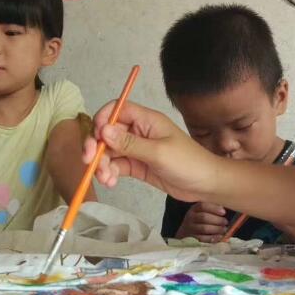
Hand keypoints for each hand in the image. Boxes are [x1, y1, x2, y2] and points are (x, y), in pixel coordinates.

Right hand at [82, 101, 221, 201]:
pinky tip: (111, 182)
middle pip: (108, 132)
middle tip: (89, 161)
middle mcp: (139, 132)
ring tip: (106, 178)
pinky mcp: (137, 165)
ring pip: (110, 152)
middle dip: (96, 146)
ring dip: (102, 164)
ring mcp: (137, 149)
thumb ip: (130, 143)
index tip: (95, 137)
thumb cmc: (188, 162)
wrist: (206, 184)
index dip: (102, 120)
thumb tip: (103, 130)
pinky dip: (110, 173)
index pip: (117, 110)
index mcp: (146, 120)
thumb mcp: (158, 152)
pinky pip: (117, 166)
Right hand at [176, 202, 229, 242]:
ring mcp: (190, 228)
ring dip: (216, 229)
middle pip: (203, 217)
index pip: (202, 206)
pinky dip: (213, 238)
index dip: (214, 208)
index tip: (223, 212)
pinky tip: (220, 237)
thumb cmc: (198, 219)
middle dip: (217, 220)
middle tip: (225, 222)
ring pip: (204, 228)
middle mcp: (190, 217)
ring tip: (224, 229)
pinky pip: (203, 239)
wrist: (185, 231)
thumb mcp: (202, 211)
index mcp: (194, 209)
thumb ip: (212, 208)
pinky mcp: (192, 238)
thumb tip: (226, 206)